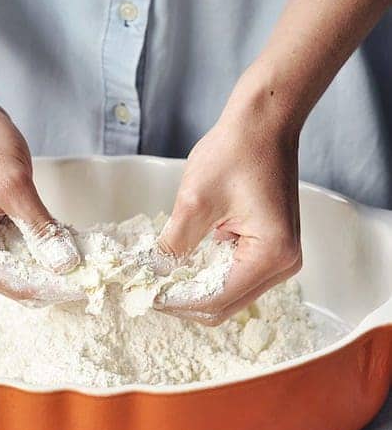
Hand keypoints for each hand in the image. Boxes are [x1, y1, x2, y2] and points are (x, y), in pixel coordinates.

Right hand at [0, 94, 82, 304]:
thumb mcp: (11, 183)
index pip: (11, 281)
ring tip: (91, 259)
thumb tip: (65, 264)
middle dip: (55, 276)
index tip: (88, 284)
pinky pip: (23, 245)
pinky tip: (73, 241)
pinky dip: (46, 243)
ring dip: (54, 261)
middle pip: (17, 278)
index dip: (51, 285)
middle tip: (97, 272)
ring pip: (24, 264)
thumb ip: (38, 227)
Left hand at [155, 91, 301, 324]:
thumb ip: (173, 245)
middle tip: (149, 288)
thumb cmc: (237, 151)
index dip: (177, 301)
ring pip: (229, 294)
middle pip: (225, 305)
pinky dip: (209, 273)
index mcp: (271, 255)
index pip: (216, 299)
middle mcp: (284, 264)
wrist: (264, 124)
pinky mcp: (272, 249)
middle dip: (185, 299)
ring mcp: (281, 259)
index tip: (146, 295)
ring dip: (196, 288)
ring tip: (162, 276)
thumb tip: (153, 275)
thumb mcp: (194, 200)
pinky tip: (184, 261)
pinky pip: (236, 276)